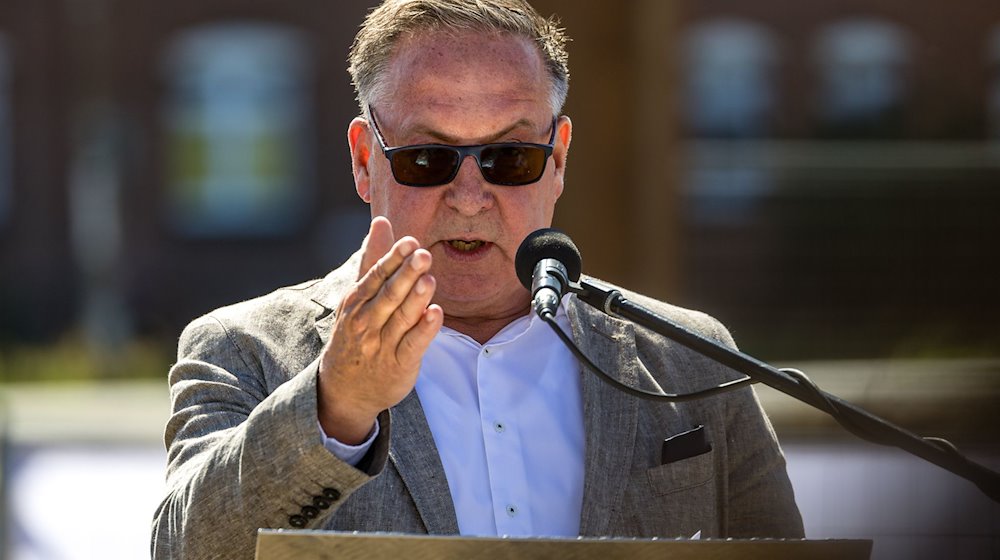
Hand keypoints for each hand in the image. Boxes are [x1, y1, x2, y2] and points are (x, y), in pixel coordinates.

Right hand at [317, 217, 443, 443]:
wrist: (344, 389)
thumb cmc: (355, 333)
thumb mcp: (357, 297)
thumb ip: (373, 259)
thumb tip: (381, 222)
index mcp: (357, 302)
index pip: (376, 276)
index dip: (393, 259)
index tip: (409, 242)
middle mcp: (367, 322)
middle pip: (389, 295)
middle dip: (406, 275)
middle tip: (423, 255)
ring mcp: (383, 344)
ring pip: (402, 318)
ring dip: (416, 299)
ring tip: (429, 280)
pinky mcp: (400, 364)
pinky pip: (413, 344)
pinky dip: (424, 330)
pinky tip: (435, 314)